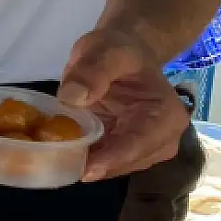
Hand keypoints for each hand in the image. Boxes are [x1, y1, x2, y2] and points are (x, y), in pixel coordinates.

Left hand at [59, 27, 187, 180]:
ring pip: (114, 166)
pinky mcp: (123, 149)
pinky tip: (60, 153)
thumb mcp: (104, 50)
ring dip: (87, 164)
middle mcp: (162, 138)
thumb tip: (72, 97)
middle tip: (58, 166)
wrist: (122, 51)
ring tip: (55, 160)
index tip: (86, 171)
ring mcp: (143, 147)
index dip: (113, 159)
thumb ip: (92, 71)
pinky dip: (83, 158)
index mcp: (166, 114)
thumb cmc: (118, 49)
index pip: (140, 143)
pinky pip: (104, 160)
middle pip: (127, 161)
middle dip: (96, 166)